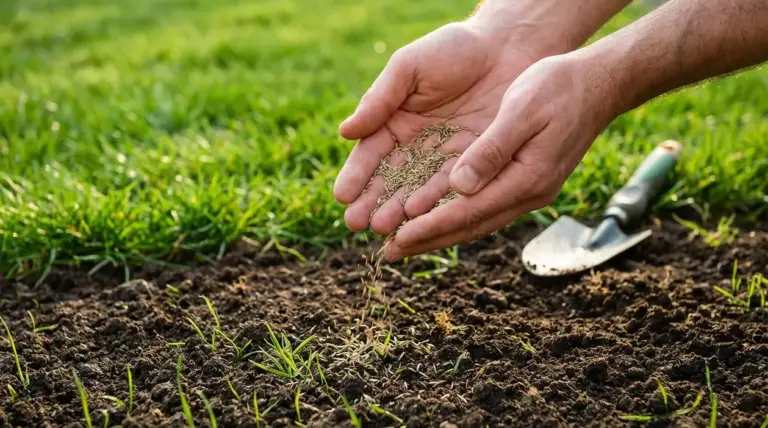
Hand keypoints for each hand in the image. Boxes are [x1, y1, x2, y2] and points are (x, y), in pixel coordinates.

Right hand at [333, 21, 541, 234]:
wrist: (508, 47)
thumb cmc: (454, 48)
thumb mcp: (410, 67)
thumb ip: (379, 99)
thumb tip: (345, 132)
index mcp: (394, 122)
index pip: (370, 155)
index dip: (356, 176)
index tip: (342, 196)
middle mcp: (417, 147)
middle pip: (390, 180)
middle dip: (373, 202)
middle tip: (357, 224)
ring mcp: (445, 159)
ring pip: (419, 189)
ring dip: (400, 210)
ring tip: (386, 227)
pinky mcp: (475, 166)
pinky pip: (454, 188)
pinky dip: (438, 203)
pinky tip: (422, 218)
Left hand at [382, 53, 622, 260]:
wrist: (598, 84)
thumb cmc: (558, 88)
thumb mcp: (522, 110)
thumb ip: (492, 149)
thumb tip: (459, 186)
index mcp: (526, 179)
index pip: (469, 212)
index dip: (431, 227)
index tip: (398, 239)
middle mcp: (527, 193)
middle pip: (469, 226)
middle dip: (428, 241)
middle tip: (389, 254)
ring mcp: (528, 190)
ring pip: (475, 221)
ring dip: (438, 234)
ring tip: (403, 243)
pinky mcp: (524, 182)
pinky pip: (483, 207)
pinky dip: (455, 216)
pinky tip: (434, 217)